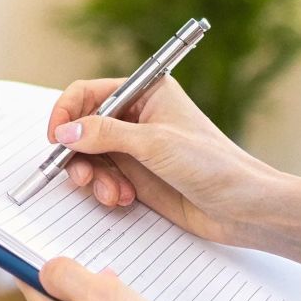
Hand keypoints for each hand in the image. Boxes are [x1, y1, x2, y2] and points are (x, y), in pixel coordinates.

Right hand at [47, 76, 284, 246]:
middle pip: (83, 127)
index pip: (90, 93)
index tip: (56, 136)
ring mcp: (136, 148)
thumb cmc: (214, 165)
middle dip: (78, 153)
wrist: (243, 208)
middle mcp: (138, 117)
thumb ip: (106, 135)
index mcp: (147, 92)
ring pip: (90, 156)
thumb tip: (66, 132)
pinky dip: (105, 190)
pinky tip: (124, 198)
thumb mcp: (156, 144)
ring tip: (111, 193)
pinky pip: (103, 178)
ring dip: (93, 176)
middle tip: (81, 174)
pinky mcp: (137, 176)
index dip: (67, 112)